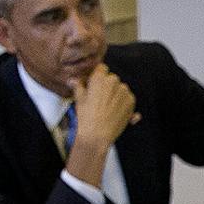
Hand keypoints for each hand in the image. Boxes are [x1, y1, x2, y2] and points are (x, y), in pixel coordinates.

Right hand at [66, 63, 137, 183]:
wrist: (97, 135)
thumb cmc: (86, 116)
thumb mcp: (79, 99)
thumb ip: (78, 86)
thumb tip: (72, 80)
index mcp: (100, 77)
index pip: (102, 68)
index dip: (98, 76)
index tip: (95, 85)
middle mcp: (114, 81)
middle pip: (112, 79)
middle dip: (107, 87)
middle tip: (99, 100)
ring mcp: (124, 91)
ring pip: (120, 89)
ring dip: (116, 95)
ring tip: (107, 109)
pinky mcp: (131, 101)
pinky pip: (127, 98)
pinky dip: (123, 103)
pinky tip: (114, 113)